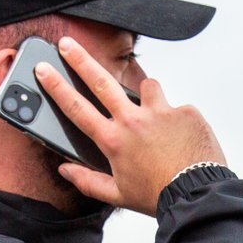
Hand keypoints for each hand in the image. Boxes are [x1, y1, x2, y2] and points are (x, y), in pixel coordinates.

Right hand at [34, 36, 226, 215]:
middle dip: (81, 60)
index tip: (44, 69)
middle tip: (69, 45)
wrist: (199, 196)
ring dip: (148, 95)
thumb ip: (88, 181)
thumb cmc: (160, 197)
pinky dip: (180, 121)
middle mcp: (133, 121)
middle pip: (101, 81)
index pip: (76, 107)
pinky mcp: (187, 112)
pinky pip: (180, 109)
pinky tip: (185, 139)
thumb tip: (65, 170)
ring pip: (148, 87)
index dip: (56, 86)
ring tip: (156, 115)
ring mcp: (161, 113)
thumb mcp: (119, 195)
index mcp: (114, 140)